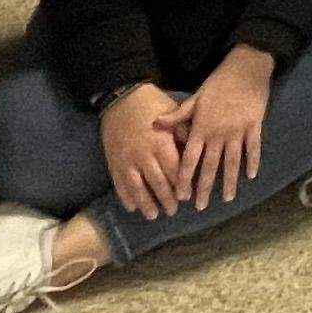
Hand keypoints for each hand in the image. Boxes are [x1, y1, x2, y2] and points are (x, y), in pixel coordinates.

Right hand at [99, 84, 187, 221]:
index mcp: (161, 143)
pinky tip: (132, 207)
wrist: (121, 97)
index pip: (174, 171)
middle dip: (166, 200)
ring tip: (153, 215)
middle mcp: (144, 155)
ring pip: (137, 188)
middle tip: (173, 211)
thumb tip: (198, 151)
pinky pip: (119, 184)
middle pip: (157, 183)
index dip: (181, 186)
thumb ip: (185, 133)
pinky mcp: (113, 162)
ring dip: (146, 204)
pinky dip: (125, 197)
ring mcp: (127, 160)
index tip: (187, 197)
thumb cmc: (153, 104)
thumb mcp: (174, 114)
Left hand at [176, 47, 271, 208]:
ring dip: (229, 181)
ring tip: (227, 199)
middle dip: (205, 188)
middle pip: (211, 166)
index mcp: (202, 128)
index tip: (181, 195)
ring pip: (233, 162)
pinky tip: (251, 177)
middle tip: (201, 207)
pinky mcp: (254, 127)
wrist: (245, 69)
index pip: (190, 159)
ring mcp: (238, 132)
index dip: (185, 178)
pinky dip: (252, 163)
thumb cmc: (218, 83)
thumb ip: (177, 116)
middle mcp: (218, 134)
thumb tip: (154, 125)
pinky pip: (253, 149)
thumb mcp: (195, 98)